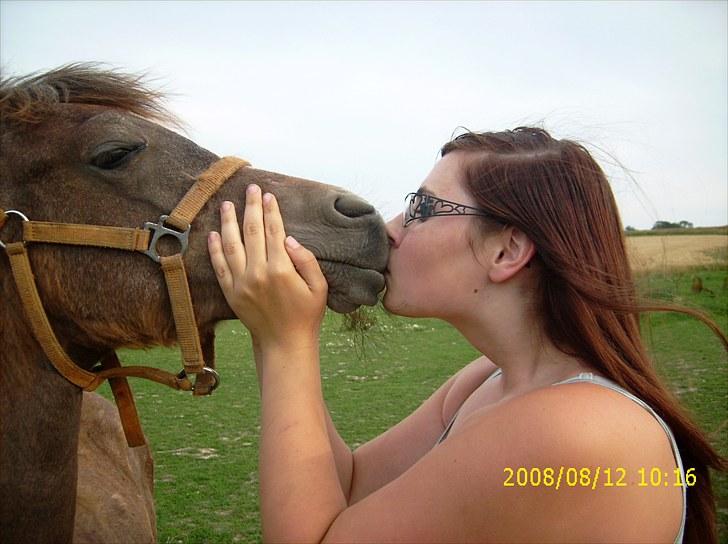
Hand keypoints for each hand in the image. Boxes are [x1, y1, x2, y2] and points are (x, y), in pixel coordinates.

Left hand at [208, 184, 327, 349]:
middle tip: (250, 189)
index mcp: (281, 270)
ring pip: (232, 244)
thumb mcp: (319, 288)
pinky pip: (219, 266)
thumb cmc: (306, 316)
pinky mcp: (231, 293)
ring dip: (229, 222)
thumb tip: (289, 239)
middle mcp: (258, 273)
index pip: (274, 231)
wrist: (284, 344)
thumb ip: (307, 261)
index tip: (268, 195)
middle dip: (251, 207)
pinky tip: (214, 233)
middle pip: (252, 231)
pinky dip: (215, 248)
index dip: (271, 211)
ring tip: (228, 204)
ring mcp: (241, 283)